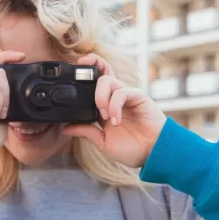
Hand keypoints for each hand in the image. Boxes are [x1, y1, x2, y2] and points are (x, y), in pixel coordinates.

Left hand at [62, 54, 166, 168]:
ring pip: (108, 80)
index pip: (94, 83)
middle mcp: (115, 98)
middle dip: (91, 65)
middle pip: (102, 71)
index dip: (84, 73)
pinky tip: (116, 121)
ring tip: (105, 117)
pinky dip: (114, 105)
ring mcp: (126, 95)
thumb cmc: (132, 149)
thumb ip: (86, 132)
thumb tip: (65, 128)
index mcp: (105, 106)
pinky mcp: (138, 96)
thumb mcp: (103, 142)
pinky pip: (122, 92)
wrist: (153, 154)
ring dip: (100, 98)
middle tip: (79, 74)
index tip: (72, 71)